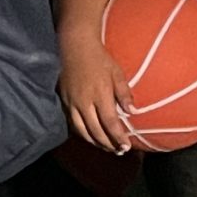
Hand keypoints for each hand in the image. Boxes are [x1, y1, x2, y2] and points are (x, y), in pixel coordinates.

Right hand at [60, 37, 136, 153]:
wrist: (73, 45)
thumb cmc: (99, 58)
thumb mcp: (117, 73)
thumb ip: (124, 93)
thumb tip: (133, 112)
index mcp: (100, 95)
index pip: (110, 123)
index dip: (118, 137)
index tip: (126, 147)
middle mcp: (84, 102)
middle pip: (95, 131)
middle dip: (108, 144)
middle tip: (118, 151)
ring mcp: (71, 103)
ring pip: (82, 130)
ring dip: (94, 142)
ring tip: (105, 147)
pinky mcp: (63, 101)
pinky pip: (72, 123)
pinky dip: (82, 133)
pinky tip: (89, 135)